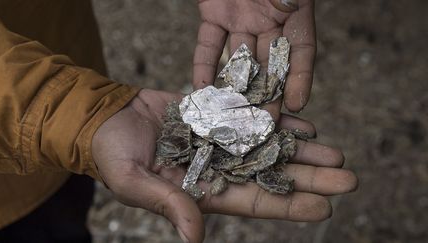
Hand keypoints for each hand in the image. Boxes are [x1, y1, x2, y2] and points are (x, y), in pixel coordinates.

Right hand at [92, 89, 356, 242]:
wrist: (106, 118)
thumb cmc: (113, 154)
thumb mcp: (134, 182)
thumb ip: (168, 203)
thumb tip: (196, 237)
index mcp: (203, 191)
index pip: (253, 202)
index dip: (288, 206)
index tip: (325, 206)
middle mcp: (220, 167)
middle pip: (272, 175)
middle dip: (308, 177)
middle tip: (346, 176)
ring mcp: (221, 140)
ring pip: (269, 146)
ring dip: (302, 149)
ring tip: (335, 151)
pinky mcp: (217, 113)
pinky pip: (253, 117)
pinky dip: (278, 120)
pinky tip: (304, 123)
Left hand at [193, 0, 315, 116]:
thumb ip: (291, 4)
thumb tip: (290, 39)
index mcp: (293, 9)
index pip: (300, 50)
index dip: (300, 78)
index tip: (296, 106)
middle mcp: (267, 19)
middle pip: (268, 63)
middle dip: (265, 94)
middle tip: (261, 122)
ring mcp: (240, 18)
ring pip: (239, 59)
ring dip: (234, 87)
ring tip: (230, 114)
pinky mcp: (213, 14)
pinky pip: (208, 43)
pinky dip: (204, 66)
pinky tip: (202, 90)